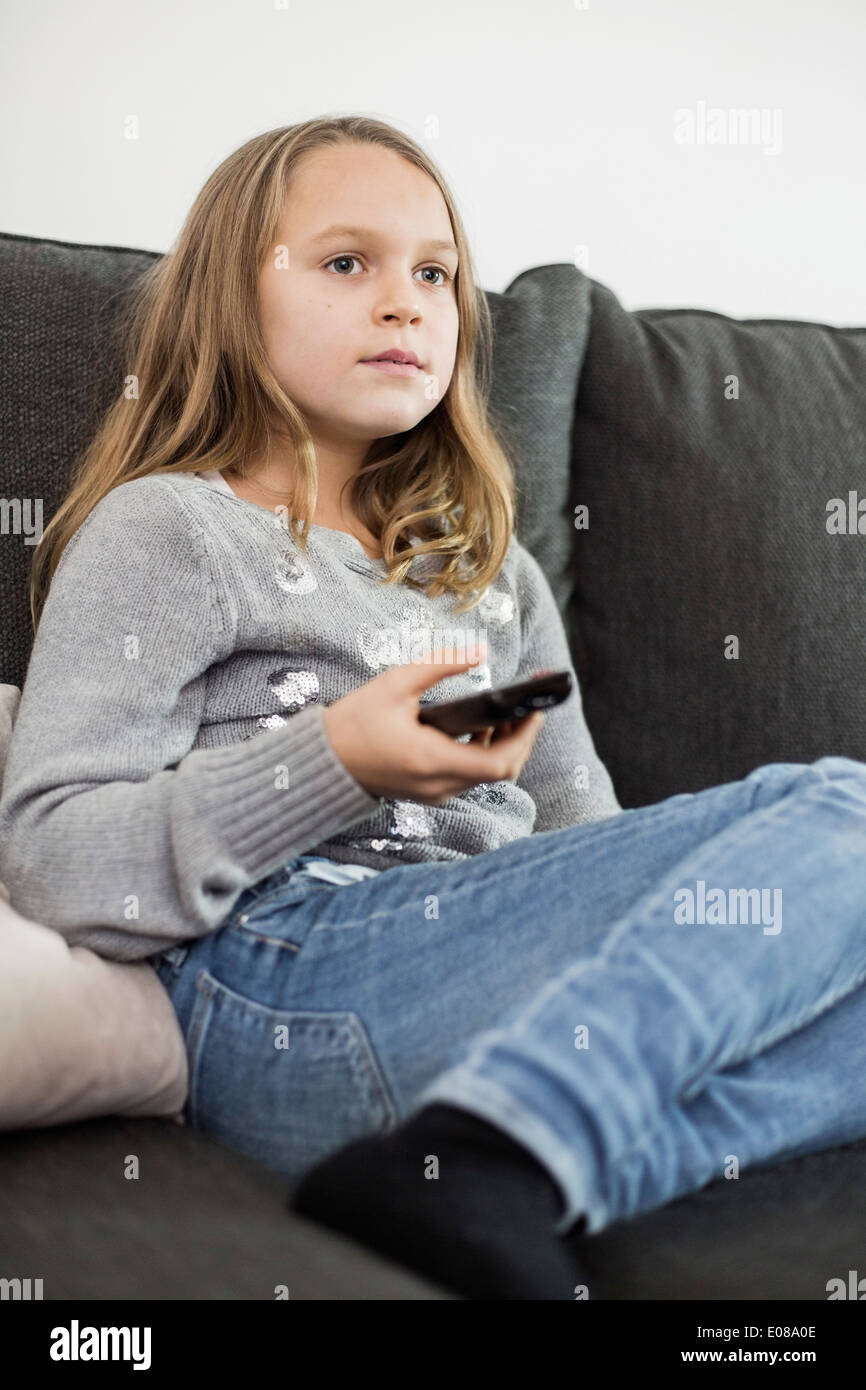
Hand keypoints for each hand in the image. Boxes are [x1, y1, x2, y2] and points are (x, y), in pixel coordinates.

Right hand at [322, 643, 544, 804]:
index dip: (525, 736)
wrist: (321, 762)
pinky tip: (479, 725)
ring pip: (487, 775)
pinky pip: (469, 776)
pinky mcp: (429, 792)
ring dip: (503, 744)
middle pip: (502, 770)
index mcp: (432, 760)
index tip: (535, 708)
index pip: (500, 762)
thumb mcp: (395, 684)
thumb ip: (439, 665)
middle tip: (528, 706)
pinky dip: (483, 753)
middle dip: (521, 737)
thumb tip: (479, 651)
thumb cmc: (354, 722)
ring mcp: (435, 793)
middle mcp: (439, 784)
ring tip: (506, 710)